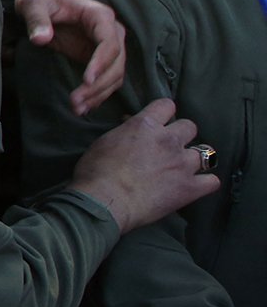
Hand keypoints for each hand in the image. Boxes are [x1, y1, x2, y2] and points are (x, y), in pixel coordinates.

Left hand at [14, 0, 125, 115]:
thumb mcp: (33, 4)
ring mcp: (106, 46)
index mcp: (99, 15)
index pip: (110, 43)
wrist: (40, 0)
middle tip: (76, 101)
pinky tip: (83, 107)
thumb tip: (41, 39)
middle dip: (99, 85)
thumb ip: (37, 20)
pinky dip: (97, 94)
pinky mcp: (98, 58)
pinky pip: (105, 79)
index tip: (87, 81)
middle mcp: (110, 31)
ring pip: (114, 75)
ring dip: (99, 94)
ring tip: (76, 108)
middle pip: (116, 63)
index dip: (101, 63)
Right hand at [70, 98, 218, 232]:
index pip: (166, 106)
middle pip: (190, 126)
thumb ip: (125, 133)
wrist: (104, 200)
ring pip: (205, 153)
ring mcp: (183, 164)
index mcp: (145, 125)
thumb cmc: (95, 171)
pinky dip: (204, 183)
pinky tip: (195, 186)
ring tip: (182, 168)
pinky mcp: (190, 188)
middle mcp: (169, 140)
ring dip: (193, 159)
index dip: (163, 113)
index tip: (158, 122)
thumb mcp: (105, 141)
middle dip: (181, 135)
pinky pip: (212, 182)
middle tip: (169, 147)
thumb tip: (132, 129)